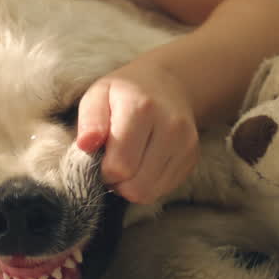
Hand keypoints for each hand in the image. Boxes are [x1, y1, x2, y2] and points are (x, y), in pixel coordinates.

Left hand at [75, 61, 198, 203]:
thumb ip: (90, 120)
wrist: (167, 85)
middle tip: (111, 165)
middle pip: (136, 185)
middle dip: (117, 182)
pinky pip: (163, 190)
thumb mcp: (98, 95)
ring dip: (131, 187)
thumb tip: (86, 145)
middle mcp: (170, 127)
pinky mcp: (192, 159)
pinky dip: (147, 185)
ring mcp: (186, 145)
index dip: (102, 170)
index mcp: (142, 108)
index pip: (120, 165)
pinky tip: (143, 165)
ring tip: (127, 165)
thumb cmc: (124, 93)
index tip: (99, 158)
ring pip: (150, 193)